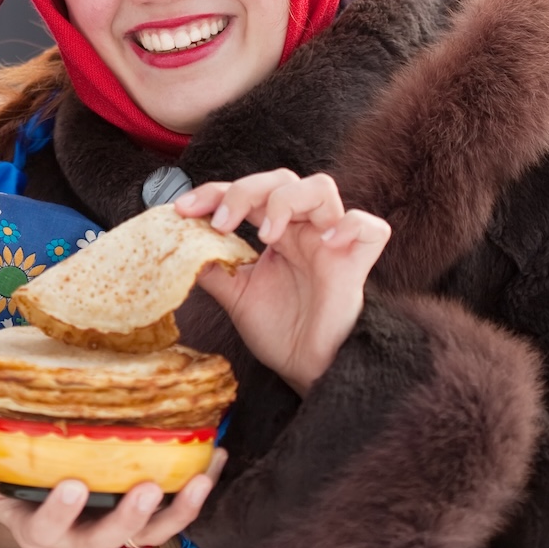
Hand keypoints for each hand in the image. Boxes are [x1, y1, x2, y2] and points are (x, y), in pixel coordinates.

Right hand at [0, 440, 224, 547]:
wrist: (42, 494)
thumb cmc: (11, 483)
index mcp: (37, 527)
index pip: (45, 527)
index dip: (59, 511)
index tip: (73, 485)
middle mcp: (80, 536)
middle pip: (106, 538)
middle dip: (126, 517)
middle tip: (143, 489)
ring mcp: (116, 528)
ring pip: (149, 532)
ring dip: (176, 511)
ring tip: (195, 482)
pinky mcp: (146, 516)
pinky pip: (175, 511)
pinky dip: (197, 488)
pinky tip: (215, 458)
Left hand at [174, 170, 388, 395]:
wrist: (305, 369)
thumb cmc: (279, 330)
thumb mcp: (235, 294)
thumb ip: (211, 267)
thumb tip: (177, 244)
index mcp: (276, 231)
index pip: (247, 191)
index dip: (214, 192)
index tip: (183, 210)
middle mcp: (303, 230)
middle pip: (281, 178)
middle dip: (245, 191)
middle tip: (221, 224)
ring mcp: (331, 243)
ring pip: (322, 187)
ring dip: (287, 200)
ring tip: (268, 235)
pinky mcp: (355, 265)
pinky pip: (371, 228)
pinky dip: (349, 227)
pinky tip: (326, 244)